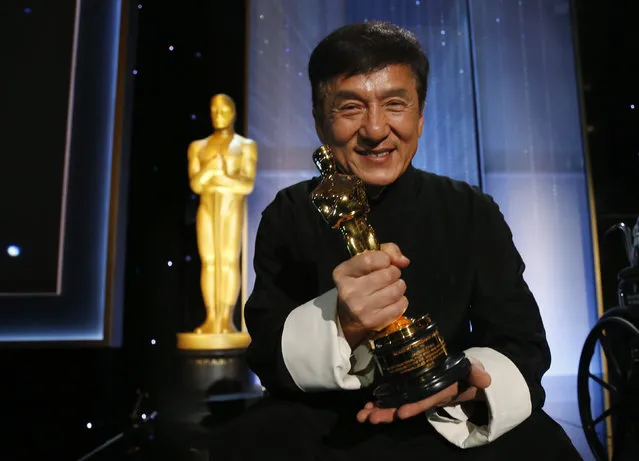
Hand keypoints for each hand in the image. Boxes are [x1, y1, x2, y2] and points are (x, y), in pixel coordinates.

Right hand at [334, 243, 409, 346]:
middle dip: (394, 273)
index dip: (385, 258)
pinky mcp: (372, 322)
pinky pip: (400, 305)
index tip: (385, 262)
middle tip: (389, 277)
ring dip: (399, 286)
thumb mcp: (366, 262)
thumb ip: (386, 251)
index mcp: (343, 273)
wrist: (349, 314)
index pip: (369, 260)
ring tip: (391, 288)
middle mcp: (349, 291)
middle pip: (387, 275)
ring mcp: (360, 308)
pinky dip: (401, 301)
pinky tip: (392, 301)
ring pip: (396, 290)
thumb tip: (403, 261)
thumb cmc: (361, 282)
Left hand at [356, 359, 490, 423]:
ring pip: (395, 405)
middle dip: (388, 414)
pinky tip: (366, 407)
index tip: (400, 413)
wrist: (463, 376)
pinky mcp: (408, 390)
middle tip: (370, 418)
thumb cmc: (467, 373)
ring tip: (363, 416)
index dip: (415, 407)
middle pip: (405, 407)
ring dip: (379, 411)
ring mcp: (415, 395)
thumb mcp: (474, 372)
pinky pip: (393, 398)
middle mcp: (425, 397)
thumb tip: (485, 379)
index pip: (426, 401)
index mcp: (440, 392)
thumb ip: (476, 374)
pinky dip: (379, 403)